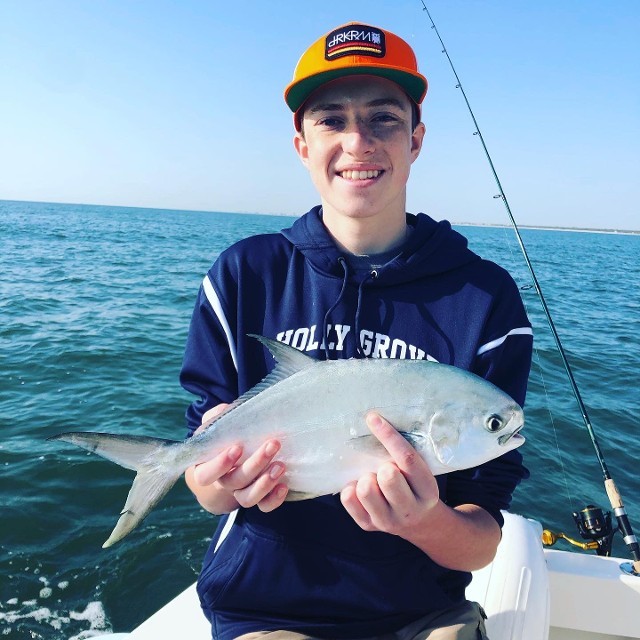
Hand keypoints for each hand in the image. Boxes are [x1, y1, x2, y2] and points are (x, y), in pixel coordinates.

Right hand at [188, 404, 288, 512]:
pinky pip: (264, 506)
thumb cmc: (226, 435)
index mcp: (206, 467)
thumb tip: (226, 409)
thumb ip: (218, 416)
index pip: (206, 475)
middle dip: (255, 464)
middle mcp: (223, 482)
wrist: (236, 453)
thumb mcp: (218, 423)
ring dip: (265, 484)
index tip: (237, 448)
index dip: (220, 464)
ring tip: (281, 466)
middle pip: (234, 481)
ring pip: (247, 498)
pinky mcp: (258, 497)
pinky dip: (274, 499)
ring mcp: (240, 492)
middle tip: (272, 445)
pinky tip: (284, 486)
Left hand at [340, 412, 439, 536]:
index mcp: (428, 491)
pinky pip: (348, 498)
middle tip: (384, 467)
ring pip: (365, 489)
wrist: (419, 522)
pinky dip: (351, 487)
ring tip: (373, 478)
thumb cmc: (415, 485)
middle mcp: (410, 509)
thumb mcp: (422, 473)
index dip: (388, 436)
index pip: (408, 459)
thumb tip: (376, 421)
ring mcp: (388, 521)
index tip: (373, 418)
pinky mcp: (368, 526)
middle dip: (382, 466)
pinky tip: (362, 486)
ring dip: (366, 478)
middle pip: (388, 477)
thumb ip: (406, 456)